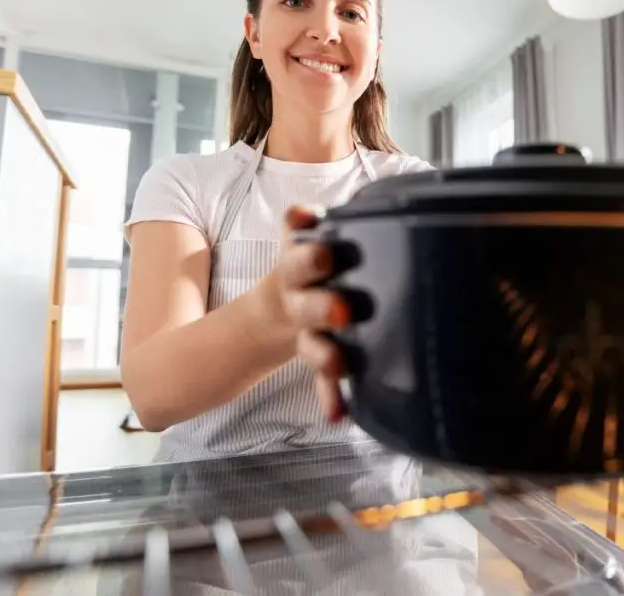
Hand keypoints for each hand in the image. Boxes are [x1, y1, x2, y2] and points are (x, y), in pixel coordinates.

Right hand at [273, 206, 348, 422]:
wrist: (281, 304)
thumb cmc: (313, 261)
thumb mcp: (307, 236)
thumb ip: (309, 222)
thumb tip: (308, 209)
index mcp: (298, 265)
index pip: (300, 257)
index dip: (311, 256)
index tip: (327, 256)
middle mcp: (300, 298)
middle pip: (306, 302)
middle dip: (321, 306)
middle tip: (342, 311)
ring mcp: (309, 332)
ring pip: (314, 344)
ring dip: (326, 355)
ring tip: (339, 365)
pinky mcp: (321, 359)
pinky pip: (324, 381)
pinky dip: (330, 397)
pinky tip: (337, 415)